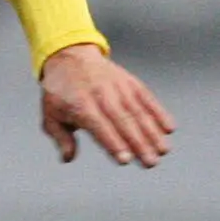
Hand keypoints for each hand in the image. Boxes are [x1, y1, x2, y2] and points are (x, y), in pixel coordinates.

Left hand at [39, 43, 173, 167]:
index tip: (125, 160)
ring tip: (163, 151)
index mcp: (80, 105)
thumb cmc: (60, 92)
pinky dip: (159, 113)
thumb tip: (68, 158)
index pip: (100, 127)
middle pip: (124, 122)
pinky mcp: (131, 83)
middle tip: (151, 163)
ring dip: (153, 133)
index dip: (113, 143)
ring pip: (139, 112)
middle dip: (139, 144)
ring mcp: (119, 88)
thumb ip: (61, 138)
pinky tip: (169, 128)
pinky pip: (147, 99)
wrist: (71, 58)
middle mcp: (102, 96)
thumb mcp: (50, 114)